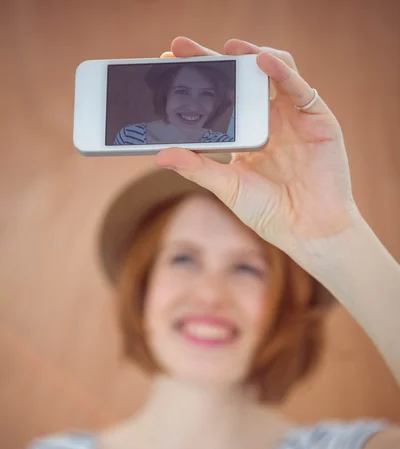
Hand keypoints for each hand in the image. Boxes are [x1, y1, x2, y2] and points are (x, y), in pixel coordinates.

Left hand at [156, 37, 363, 269]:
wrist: (307, 230)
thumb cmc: (269, 212)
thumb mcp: (227, 187)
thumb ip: (197, 168)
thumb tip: (160, 155)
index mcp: (246, 134)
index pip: (219, 98)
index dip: (197, 81)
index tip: (168, 67)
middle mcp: (269, 120)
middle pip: (239, 79)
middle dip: (212, 60)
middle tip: (182, 48)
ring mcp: (293, 117)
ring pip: (272, 72)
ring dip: (250, 55)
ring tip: (228, 49)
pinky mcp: (316, 118)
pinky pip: (298, 86)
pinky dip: (281, 70)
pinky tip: (261, 61)